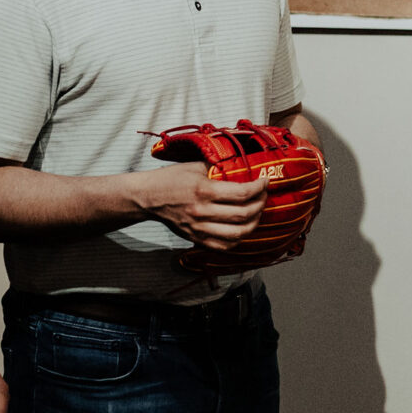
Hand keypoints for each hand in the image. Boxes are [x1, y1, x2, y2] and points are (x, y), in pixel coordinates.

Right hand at [137, 160, 266, 246]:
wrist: (147, 197)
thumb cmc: (171, 179)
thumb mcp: (196, 166)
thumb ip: (219, 167)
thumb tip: (242, 167)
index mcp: (204, 191)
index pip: (242, 193)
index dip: (259, 188)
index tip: (265, 181)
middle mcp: (203, 212)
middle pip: (244, 215)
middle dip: (260, 204)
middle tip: (263, 195)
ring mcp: (199, 229)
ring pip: (237, 234)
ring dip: (253, 223)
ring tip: (256, 212)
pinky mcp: (195, 238)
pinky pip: (223, 246)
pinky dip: (238, 239)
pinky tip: (242, 228)